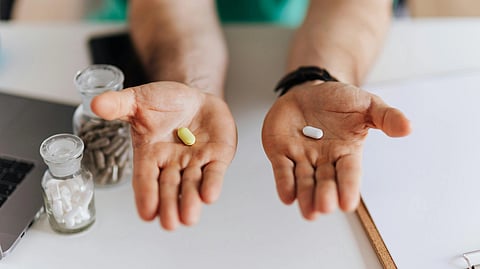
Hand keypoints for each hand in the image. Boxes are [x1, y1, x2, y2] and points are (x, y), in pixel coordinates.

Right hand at [91, 81, 236, 229]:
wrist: (195, 98)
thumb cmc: (165, 103)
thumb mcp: (139, 101)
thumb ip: (119, 104)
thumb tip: (96, 104)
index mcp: (150, 154)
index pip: (145, 178)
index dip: (146, 195)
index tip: (147, 213)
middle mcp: (172, 164)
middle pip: (169, 188)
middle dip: (169, 206)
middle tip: (169, 224)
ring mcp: (195, 162)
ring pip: (192, 185)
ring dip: (190, 201)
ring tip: (188, 218)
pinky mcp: (217, 157)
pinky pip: (214, 172)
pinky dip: (212, 184)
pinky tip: (209, 196)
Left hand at [262, 81, 410, 219]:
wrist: (309, 90)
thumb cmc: (339, 101)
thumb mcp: (367, 104)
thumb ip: (386, 117)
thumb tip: (408, 127)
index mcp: (346, 153)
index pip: (349, 173)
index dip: (348, 188)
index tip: (348, 204)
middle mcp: (324, 160)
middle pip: (325, 182)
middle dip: (325, 195)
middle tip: (325, 207)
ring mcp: (302, 158)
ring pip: (303, 181)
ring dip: (305, 196)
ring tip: (309, 212)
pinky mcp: (281, 153)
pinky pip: (283, 170)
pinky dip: (284, 183)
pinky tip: (287, 196)